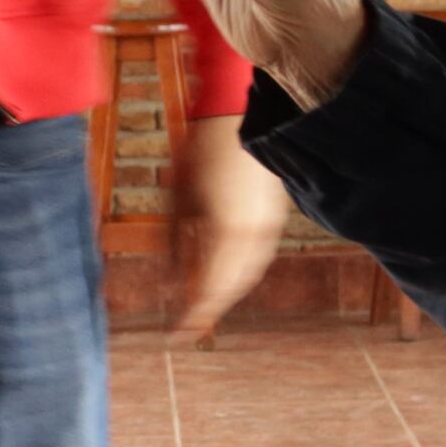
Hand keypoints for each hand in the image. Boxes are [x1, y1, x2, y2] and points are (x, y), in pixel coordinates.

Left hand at [170, 115, 287, 344]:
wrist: (239, 111)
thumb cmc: (199, 150)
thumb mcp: (176, 197)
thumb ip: (174, 242)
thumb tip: (170, 281)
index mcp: (226, 231)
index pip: (210, 289)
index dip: (194, 315)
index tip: (179, 334)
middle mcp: (253, 234)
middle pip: (232, 286)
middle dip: (212, 305)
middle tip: (191, 320)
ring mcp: (269, 224)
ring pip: (249, 272)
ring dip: (228, 289)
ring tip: (206, 300)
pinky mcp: (275, 214)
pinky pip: (259, 254)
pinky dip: (242, 270)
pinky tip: (226, 270)